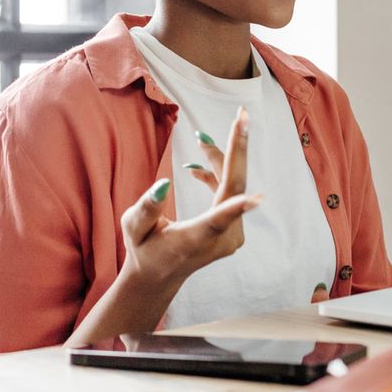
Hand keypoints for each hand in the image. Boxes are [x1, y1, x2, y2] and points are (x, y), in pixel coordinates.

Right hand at [65, 108, 260, 346]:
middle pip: (233, 188)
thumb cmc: (143, 250)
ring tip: (201, 137)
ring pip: (232, 187)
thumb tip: (165, 182)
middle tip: (243, 115)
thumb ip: (146, 207)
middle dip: (237, 149)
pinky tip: (197, 165)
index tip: (257, 197)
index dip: (236, 208)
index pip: (217, 222)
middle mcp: (220, 239)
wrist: (159, 276)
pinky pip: (230, 194)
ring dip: (218, 160)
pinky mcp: (233, 229)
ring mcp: (232, 236)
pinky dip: (216, 176)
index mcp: (195, 240)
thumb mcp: (133, 228)